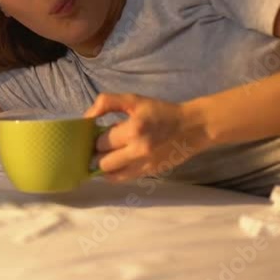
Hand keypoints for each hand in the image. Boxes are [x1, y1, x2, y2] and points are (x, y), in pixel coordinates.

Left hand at [84, 93, 211, 182]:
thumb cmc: (160, 112)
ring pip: (111, 175)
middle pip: (103, 162)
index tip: (97, 134)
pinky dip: (116, 173)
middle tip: (101, 146)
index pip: (101, 143)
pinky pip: (124, 179)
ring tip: (108, 155)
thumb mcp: (133, 100)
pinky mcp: (150, 173)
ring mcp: (145, 165)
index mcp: (133, 129)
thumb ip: (107, 103)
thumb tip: (86, 118)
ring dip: (105, 166)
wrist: (192, 127)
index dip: (95, 138)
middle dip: (98, 154)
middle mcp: (138, 150)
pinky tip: (117, 162)